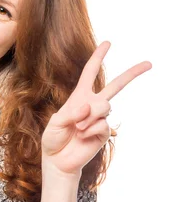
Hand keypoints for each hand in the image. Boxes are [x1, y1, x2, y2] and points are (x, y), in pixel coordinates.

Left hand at [41, 41, 150, 175]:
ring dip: (88, 116)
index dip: (98, 57)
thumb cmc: (53, 138)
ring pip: (104, 106)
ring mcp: (100, 118)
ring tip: (77, 128)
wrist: (58, 159)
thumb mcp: (56, 121)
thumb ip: (72, 112)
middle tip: (148, 63)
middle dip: (132, 74)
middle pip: (116, 86)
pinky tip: (83, 136)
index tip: (107, 43)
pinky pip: (102, 124)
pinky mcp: (105, 132)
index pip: (90, 73)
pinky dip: (89, 129)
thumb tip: (89, 106)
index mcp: (79, 96)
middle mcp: (92, 104)